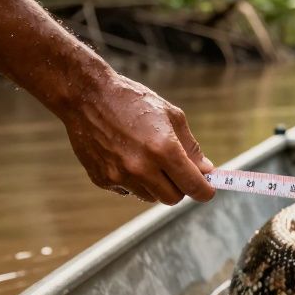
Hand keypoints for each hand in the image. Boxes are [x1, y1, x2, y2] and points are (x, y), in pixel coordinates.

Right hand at [59, 73, 215, 204]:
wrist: (87, 96)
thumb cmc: (132, 101)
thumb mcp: (171, 116)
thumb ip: (191, 147)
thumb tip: (206, 170)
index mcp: (164, 149)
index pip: (193, 186)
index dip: (204, 191)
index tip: (207, 190)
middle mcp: (142, 167)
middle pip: (173, 198)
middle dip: (179, 187)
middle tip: (175, 170)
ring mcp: (119, 176)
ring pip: (150, 197)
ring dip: (156, 185)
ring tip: (147, 159)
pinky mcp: (102, 179)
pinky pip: (127, 191)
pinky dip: (133, 181)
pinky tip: (126, 158)